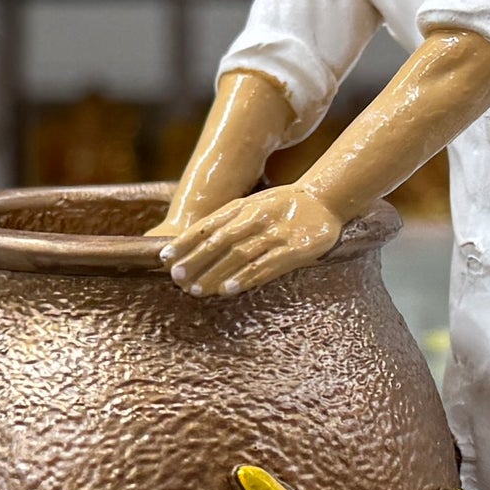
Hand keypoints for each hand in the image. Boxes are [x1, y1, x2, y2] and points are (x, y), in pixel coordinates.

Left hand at [162, 186, 344, 296]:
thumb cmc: (283, 207)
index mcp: (243, 207)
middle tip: (176, 277)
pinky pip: (266, 265)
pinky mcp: (294, 249)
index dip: (185, 242)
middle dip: (196, 260)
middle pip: (220, 241)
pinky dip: (246, 277)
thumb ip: (228, 222)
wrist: (325, 200)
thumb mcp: (253, 206)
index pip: (208, 225)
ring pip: (239, 255)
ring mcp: (276, 234)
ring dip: (216, 272)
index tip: (164, 258)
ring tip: (196, 289)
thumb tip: (195, 244)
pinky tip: (229, 289)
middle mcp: (256, 218)